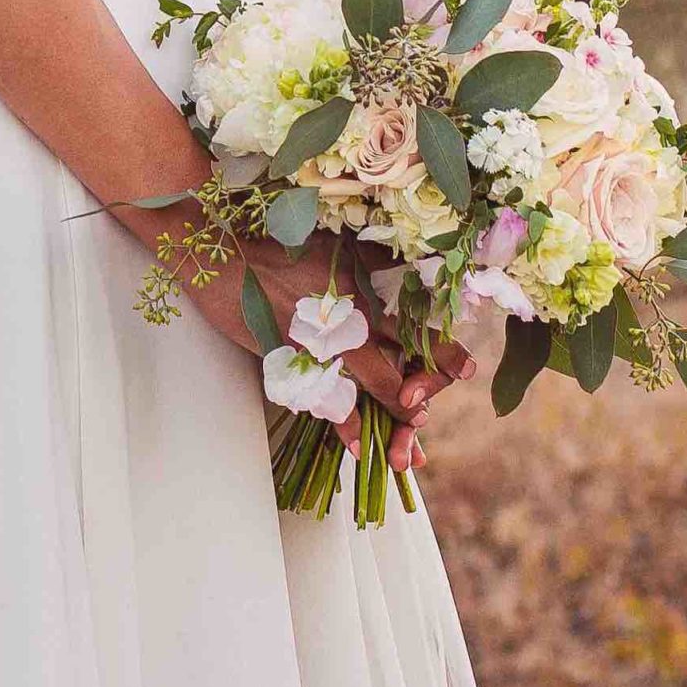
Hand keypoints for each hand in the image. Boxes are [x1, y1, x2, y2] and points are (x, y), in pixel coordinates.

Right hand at [175, 227, 476, 478]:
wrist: (221, 256)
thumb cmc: (276, 242)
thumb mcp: (333, 242)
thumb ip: (370, 256)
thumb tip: (405, 261)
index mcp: (365, 289)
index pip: (416, 325)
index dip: (442, 351)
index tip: (464, 369)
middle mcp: (351, 320)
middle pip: (400, 364)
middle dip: (422, 393)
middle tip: (428, 417)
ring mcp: (323, 344)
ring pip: (370, 387)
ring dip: (391, 414)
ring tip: (407, 438)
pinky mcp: (293, 360)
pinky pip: (327, 399)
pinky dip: (344, 424)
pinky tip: (357, 445)